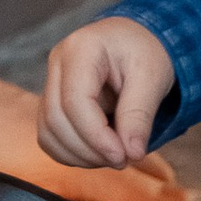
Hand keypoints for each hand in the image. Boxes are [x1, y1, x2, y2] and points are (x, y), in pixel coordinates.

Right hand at [40, 16, 175, 173]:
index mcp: (81, 49)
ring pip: (49, 132)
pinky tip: (98, 153)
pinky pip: (50, 136)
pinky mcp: (52, 100)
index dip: (96, 137)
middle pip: (57, 120)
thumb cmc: (145, 51)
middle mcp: (57, 63)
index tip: (124, 156)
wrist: (136, 40)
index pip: (75, 102)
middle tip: (123, 160)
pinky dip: (71, 153)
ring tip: (113, 156)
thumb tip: (132, 153)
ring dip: (79, 155)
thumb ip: (139, 115)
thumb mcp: (152, 77)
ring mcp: (51, 81)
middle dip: (89, 150)